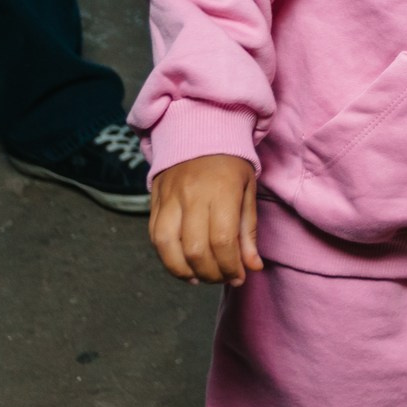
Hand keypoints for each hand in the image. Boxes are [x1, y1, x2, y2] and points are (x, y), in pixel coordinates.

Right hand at [150, 154, 262, 285]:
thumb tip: (252, 267)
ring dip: (185, 272)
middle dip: (211, 273)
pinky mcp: (154, 201)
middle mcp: (191, 195)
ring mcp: (169, 198)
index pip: (222, 240)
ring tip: (201, 277)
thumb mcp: (248, 189)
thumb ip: (248, 230)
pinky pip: (155, 237)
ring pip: (168, 247)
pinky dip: (168, 258)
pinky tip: (184, 266)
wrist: (197, 129)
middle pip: (196, 249)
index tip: (239, 276)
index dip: (230, 266)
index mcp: (221, 190)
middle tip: (223, 277)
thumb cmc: (229, 162)